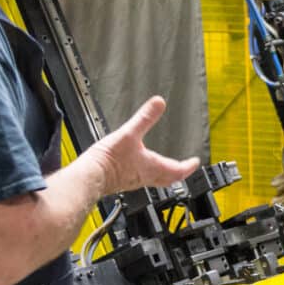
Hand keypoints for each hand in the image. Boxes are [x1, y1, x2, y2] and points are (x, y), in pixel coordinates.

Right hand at [85, 96, 199, 194]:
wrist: (88, 178)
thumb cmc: (109, 161)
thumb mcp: (129, 133)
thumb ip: (145, 118)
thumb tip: (159, 103)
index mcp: (152, 167)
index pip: (178, 170)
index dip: (189, 166)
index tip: (195, 162)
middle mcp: (145, 177)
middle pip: (169, 179)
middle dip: (179, 173)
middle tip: (185, 168)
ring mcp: (133, 181)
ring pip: (155, 180)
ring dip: (164, 174)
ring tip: (166, 167)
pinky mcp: (121, 181)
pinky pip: (141, 179)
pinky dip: (148, 174)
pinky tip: (139, 167)